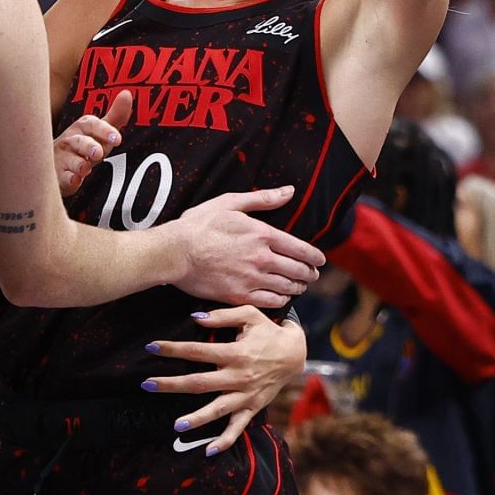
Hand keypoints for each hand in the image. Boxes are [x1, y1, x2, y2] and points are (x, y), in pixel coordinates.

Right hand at [56, 90, 129, 195]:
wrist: (56, 165)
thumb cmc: (83, 146)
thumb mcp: (100, 131)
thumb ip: (115, 115)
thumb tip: (127, 93)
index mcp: (82, 128)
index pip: (92, 124)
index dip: (104, 130)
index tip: (117, 139)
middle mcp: (70, 140)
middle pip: (79, 141)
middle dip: (89, 146)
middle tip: (99, 153)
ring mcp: (62, 158)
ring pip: (70, 159)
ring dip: (78, 163)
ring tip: (86, 168)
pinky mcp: (57, 175)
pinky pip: (62, 177)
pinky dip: (68, 178)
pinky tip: (74, 180)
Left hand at [144, 306, 305, 454]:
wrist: (296, 353)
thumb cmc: (268, 332)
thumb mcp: (249, 316)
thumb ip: (222, 316)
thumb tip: (195, 318)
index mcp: (235, 353)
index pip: (198, 351)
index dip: (173, 349)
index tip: (151, 347)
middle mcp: (239, 377)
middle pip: (200, 383)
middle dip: (172, 384)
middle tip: (146, 385)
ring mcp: (246, 395)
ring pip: (218, 409)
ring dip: (197, 419)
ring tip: (176, 426)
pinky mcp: (252, 407)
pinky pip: (238, 427)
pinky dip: (225, 440)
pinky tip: (208, 450)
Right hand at [164, 186, 323, 306]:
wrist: (174, 252)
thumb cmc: (198, 225)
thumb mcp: (229, 203)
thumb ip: (262, 199)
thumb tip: (289, 191)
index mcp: (262, 234)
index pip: (301, 249)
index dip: (315, 257)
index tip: (320, 261)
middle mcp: (262, 258)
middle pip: (298, 271)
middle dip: (309, 274)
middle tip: (312, 276)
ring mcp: (252, 279)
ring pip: (287, 288)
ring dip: (298, 288)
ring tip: (299, 287)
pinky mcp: (239, 296)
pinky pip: (271, 302)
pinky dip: (281, 301)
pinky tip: (281, 298)